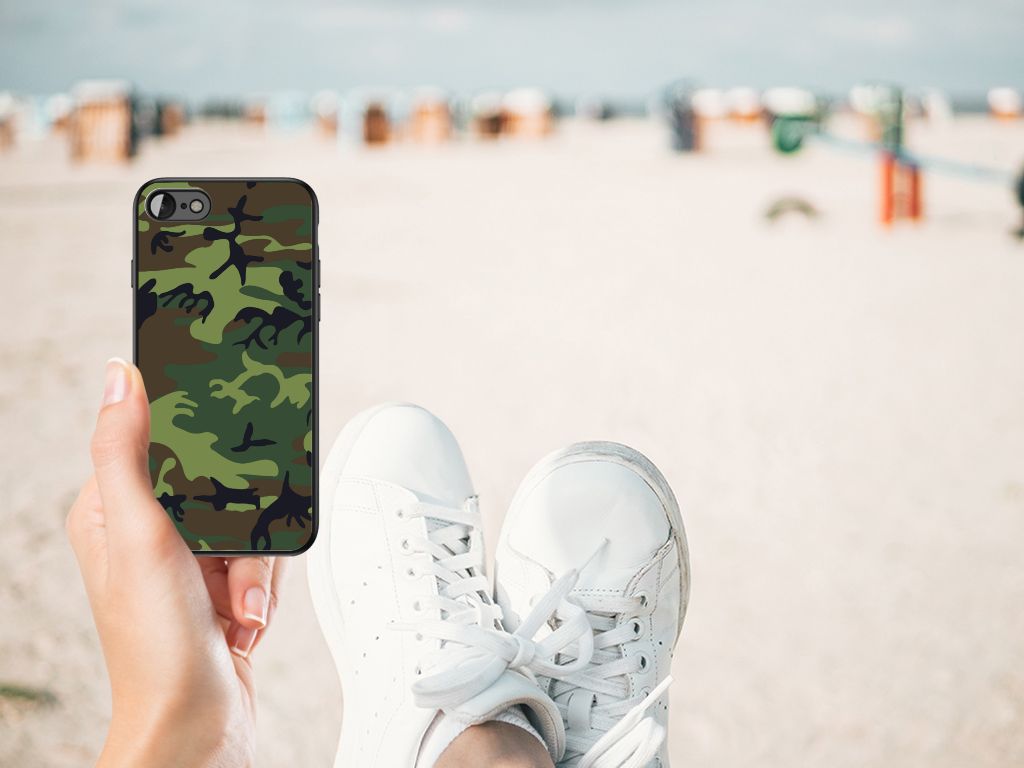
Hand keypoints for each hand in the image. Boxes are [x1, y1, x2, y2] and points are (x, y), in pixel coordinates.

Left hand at [66, 358, 285, 766]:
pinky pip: (262, 556)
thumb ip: (125, 452)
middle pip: (220, 481)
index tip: (224, 443)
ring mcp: (187, 561)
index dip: (197, 442)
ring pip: (249, 519)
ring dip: (254, 566)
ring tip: (236, 604)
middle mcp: (147, 533)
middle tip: (227, 565)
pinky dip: (262, 587)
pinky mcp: (220, 585)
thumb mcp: (139, 535)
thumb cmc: (156, 646)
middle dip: (240, 525)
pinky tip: (244, 617)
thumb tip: (120, 376)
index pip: (158, 441)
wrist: (197, 725)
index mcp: (111, 510)